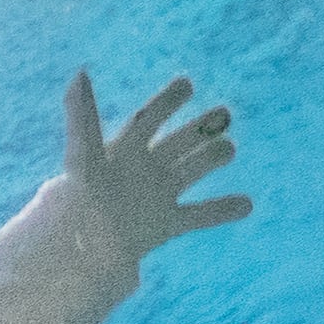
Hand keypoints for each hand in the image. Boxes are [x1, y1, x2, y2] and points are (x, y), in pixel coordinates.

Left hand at [58, 71, 249, 257]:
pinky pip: (199, 215)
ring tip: (228, 150)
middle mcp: (143, 169)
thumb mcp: (82, 157)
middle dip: (203, 125)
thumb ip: (82, 118)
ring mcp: (157, 195)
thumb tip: (79, 72)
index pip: (148, 119)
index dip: (167, 100)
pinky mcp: (165, 225)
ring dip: (214, 156)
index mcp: (122, 151)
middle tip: (223, 115)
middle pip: (180, 140)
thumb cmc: (76, 201)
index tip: (186, 84)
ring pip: (194, 169)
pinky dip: (222, 210)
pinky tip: (247, 205)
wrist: (75, 251)